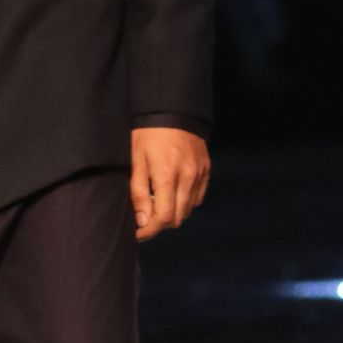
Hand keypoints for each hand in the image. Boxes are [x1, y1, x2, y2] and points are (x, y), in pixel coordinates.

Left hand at [130, 127, 209, 241]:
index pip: (163, 218)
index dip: (148, 231)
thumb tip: (142, 221)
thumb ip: (139, 192)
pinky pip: (197, 197)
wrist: (172, 110)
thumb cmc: (148, 134)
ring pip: (187, 210)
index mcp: (167, 176)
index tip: (137, 233)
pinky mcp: (206, 170)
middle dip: (159, 223)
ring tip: (156, 203)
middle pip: (176, 218)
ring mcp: (199, 174)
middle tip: (143, 218)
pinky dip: (184, 202)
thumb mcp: (136, 160)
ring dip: (172, 213)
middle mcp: (188, 178)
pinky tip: (171, 193)